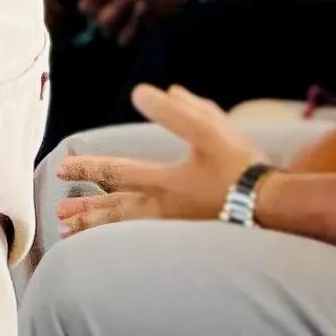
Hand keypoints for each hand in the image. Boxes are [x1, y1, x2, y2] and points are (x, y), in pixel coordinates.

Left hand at [56, 86, 262, 232]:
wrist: (274, 208)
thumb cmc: (241, 166)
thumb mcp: (209, 126)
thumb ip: (175, 108)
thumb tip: (145, 92)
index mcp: (165, 181)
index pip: (116, 172)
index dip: (87, 168)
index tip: (62, 167)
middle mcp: (164, 209)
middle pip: (115, 210)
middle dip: (86, 210)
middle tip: (60, 215)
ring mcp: (175, 228)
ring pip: (128, 229)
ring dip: (99, 229)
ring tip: (73, 233)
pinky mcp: (187, 239)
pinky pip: (145, 242)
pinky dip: (123, 242)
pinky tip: (116, 242)